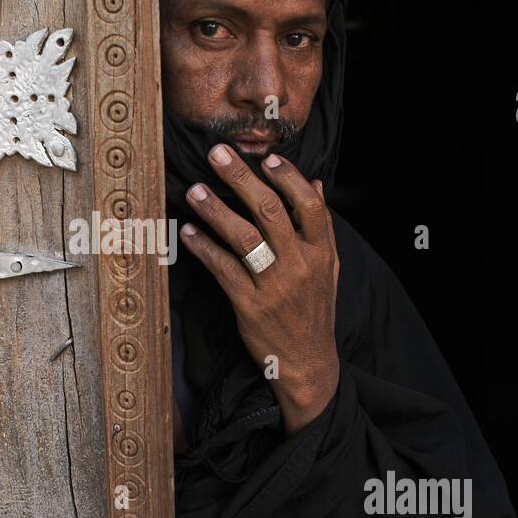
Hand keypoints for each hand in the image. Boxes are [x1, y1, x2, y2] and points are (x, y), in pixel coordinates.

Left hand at [180, 144, 340, 433]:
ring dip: (215, 210)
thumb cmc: (314, 310)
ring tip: (195, 190)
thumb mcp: (329, 268)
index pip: (310, 206)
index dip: (289, 179)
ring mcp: (274, 286)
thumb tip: (317, 184)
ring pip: (243, 238)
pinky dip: (203, 248)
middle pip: (270, 212)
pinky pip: (222, 269)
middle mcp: (300, 266)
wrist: (307, 362)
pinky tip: (188, 232)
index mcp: (321, 253)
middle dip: (241, 179)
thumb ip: (321, 227)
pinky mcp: (249, 305)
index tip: (268, 159)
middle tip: (217, 155)